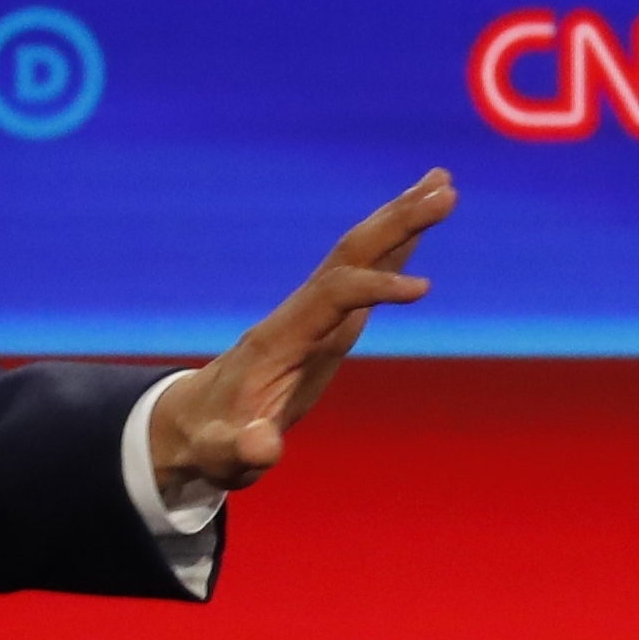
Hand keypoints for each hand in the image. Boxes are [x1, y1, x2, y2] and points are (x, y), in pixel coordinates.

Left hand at [149, 170, 455, 499]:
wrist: (192, 423)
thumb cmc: (213, 441)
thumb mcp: (222, 455)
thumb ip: (242, 450)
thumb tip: (262, 449)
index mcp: (281, 339)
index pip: (334, 297)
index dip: (375, 288)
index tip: (423, 289)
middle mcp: (299, 314)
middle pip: (350, 255)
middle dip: (396, 223)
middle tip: (446, 191)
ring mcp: (312, 314)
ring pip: (357, 253)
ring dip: (399, 218)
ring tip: (443, 184)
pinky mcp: (324, 321)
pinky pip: (361, 272)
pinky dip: (392, 244)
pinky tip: (417, 223)